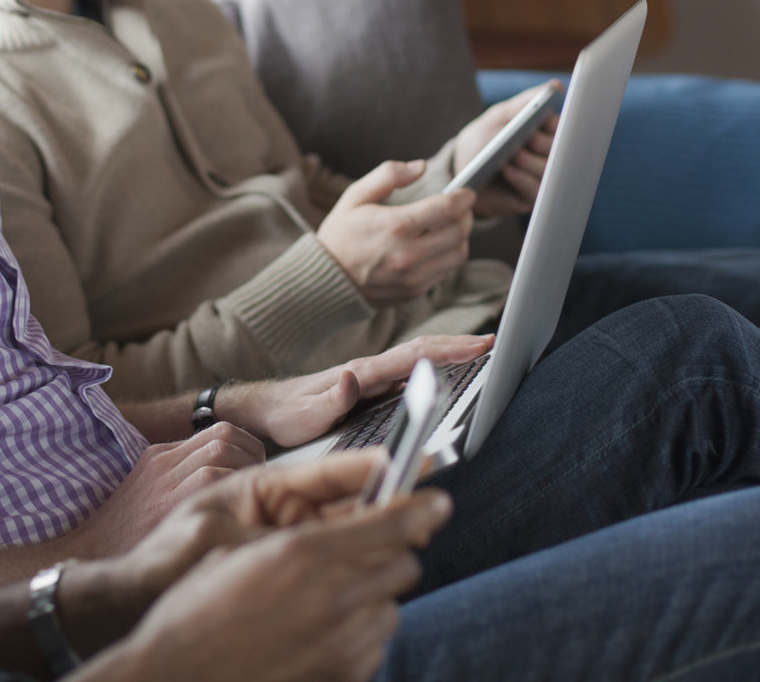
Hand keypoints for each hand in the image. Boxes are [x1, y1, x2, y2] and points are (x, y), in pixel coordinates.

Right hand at [69, 424, 266, 560]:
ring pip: (222, 451)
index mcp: (160, 455)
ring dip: (246, 471)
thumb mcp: (150, 494)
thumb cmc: (128, 533)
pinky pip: (212, 477)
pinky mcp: (168, 498)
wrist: (93, 552)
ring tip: (252, 498)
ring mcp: (165, 477)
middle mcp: (164, 460)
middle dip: (252, 454)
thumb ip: (181, 479)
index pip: (218, 432)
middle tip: (261, 483)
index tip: (254, 469)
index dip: (246, 446)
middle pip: (224, 435)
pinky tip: (239, 510)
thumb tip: (227, 478)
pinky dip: (233, 488)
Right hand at [79, 457, 452, 681]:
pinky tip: (325, 629)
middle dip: (392, 551)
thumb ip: (305, 538)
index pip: (390, 521)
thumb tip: (350, 528)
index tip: (437, 499)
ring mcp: (341, 644)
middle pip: (402, 563)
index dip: (420, 505)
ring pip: (392, 606)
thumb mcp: (243, 554)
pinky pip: (375, 644)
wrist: (177, 675)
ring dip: (375, 594)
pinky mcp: (342, 676)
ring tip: (334, 595)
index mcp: (303, 554)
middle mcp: (331, 598)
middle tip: (367, 548)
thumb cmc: (195, 611)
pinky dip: (362, 632)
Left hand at [218, 333, 494, 448]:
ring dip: (450, 351)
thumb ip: (331, 401)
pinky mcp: (371, 386)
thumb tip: (353, 381)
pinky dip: (435, 364)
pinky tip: (448, 369)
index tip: (478, 345)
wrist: (266, 409)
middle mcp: (370, 369)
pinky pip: (410, 371)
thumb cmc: (286, 416)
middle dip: (459, 345)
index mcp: (362, 373)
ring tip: (482, 350)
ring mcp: (372, 376)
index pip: (412, 356)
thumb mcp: (305, 416)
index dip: (447, 350)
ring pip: (418, 357)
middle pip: (422, 350)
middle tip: (494, 342)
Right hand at [317, 160, 474, 304]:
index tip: (467, 192)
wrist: (324, 281)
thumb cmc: (339, 235)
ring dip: (461, 237)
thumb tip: (420, 167)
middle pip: (460, 232)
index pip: (446, 209)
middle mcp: (409, 254)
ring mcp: (414, 276)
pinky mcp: (415, 291)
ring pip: (459, 254)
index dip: (463, 197)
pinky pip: (446, 271)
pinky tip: (434, 246)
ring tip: (449, 226)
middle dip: (466, 215)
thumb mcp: (355, 196)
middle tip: (461, 207)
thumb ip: (388, 175)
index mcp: (395, 226)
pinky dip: (447, 255)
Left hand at [451, 83, 558, 217]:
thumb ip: (526, 103)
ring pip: (548, 171)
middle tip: (529, 137)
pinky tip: (508, 169)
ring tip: (514, 153)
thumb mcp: (501, 116)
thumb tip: (556, 86)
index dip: (558, 125)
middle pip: (560, 151)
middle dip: (545, 144)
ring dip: (530, 161)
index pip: (564, 128)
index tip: (547, 121)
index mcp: (545, 133)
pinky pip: (534, 190)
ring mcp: (540, 178)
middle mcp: (547, 156)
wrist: (460, 170)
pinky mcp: (530, 198)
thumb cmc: (484, 138)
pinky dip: (521, 177)